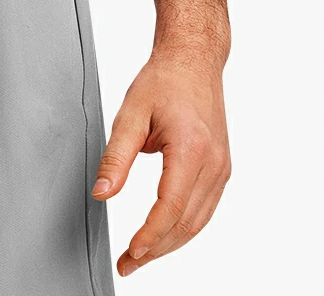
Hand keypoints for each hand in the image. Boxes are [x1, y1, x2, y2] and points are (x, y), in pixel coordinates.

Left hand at [92, 47, 229, 276]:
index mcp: (191, 149)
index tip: (130, 254)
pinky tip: (164, 234)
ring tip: (142, 255)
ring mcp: (222, 168)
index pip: (170, 208)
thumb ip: (116, 158)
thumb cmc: (164, 81)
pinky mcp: (222, 169)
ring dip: (170, 243)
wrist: (194, 60)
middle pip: (186, 223)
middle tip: (129, 263)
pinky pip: (205, 209)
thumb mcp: (130, 114)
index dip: (149, 237)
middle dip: (157, 249)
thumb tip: (101, 195)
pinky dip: (184, 227)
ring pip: (198, 222)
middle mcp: (213, 163)